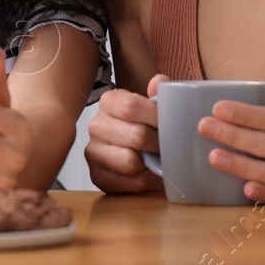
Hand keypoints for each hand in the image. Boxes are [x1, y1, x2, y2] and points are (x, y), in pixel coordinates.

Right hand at [84, 73, 165, 192]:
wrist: (134, 152)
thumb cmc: (145, 126)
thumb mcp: (152, 107)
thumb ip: (159, 93)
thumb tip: (159, 81)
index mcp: (109, 101)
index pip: (131, 106)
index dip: (156, 117)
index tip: (171, 123)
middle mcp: (96, 126)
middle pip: (136, 136)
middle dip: (160, 143)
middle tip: (170, 145)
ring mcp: (93, 152)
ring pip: (130, 161)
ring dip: (151, 163)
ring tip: (158, 159)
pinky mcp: (97, 176)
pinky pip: (129, 183)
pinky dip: (145, 181)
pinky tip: (148, 172)